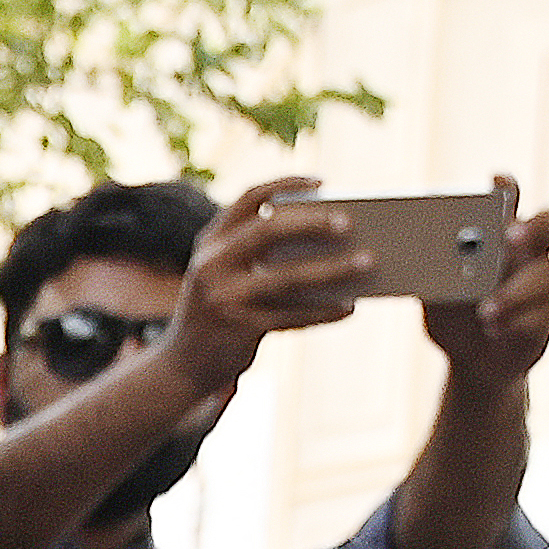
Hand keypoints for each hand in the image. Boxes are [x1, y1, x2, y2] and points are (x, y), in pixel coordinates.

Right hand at [163, 174, 365, 396]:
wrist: (181, 367)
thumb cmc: (219, 312)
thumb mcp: (227, 275)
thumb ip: (259, 255)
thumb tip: (330, 241)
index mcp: (210, 242)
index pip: (249, 198)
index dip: (286, 184)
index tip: (324, 181)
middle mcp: (210, 264)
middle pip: (268, 230)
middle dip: (312, 223)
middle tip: (350, 222)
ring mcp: (222, 297)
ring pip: (286, 277)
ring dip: (332, 269)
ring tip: (368, 261)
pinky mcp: (237, 329)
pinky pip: (291, 317)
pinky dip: (323, 312)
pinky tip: (349, 307)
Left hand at [419, 182, 548, 389]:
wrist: (471, 363)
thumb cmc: (454, 316)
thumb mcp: (435, 295)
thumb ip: (432, 274)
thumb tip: (409, 253)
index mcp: (502, 235)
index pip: (512, 198)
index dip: (508, 187)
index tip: (495, 181)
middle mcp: (530, 251)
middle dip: (536, 224)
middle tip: (509, 237)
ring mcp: (544, 284)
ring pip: (548, 273)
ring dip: (514, 290)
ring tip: (485, 310)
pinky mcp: (547, 318)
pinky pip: (540, 314)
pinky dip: (515, 321)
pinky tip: (494, 328)